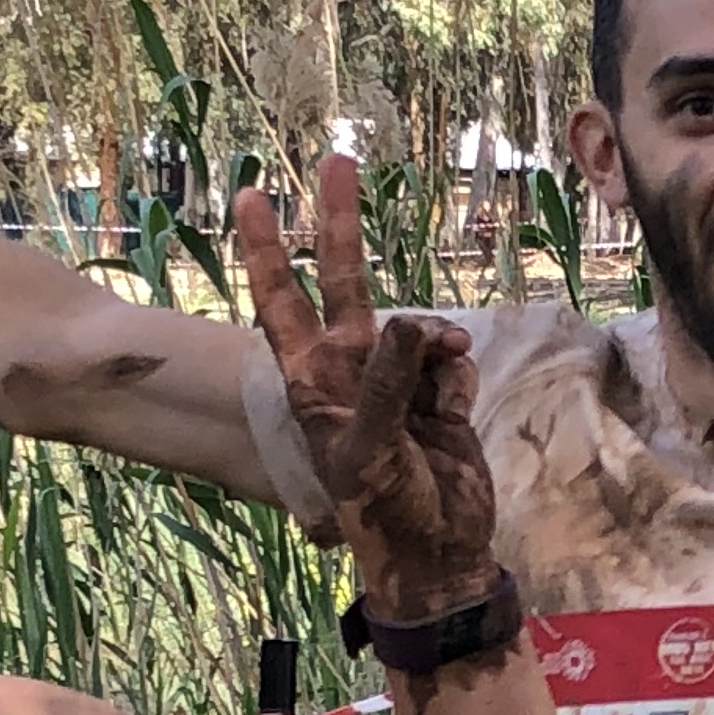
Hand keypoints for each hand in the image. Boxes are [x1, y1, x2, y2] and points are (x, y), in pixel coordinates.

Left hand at [232, 154, 495, 621]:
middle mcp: (349, 372)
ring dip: (436, 345)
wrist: (439, 552)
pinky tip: (455, 415)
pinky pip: (451, 365)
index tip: (255, 196)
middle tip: (338, 162)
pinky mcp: (440, 396)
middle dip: (341, 225)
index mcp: (312, 383)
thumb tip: (411, 323)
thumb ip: (388, 382)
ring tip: (447, 385)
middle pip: (343, 281)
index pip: (280, 302)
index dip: (268, 250)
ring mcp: (396, 382)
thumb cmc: (385, 510)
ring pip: (417, 329)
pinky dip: (458, 382)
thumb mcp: (372, 449)